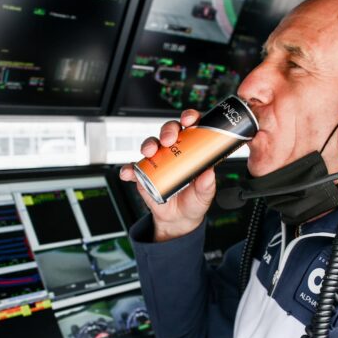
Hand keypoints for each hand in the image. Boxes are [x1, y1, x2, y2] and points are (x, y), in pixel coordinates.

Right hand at [120, 109, 215, 241]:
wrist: (178, 219)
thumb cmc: (194, 201)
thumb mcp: (204, 195)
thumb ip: (206, 185)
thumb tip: (209, 173)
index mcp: (192, 150)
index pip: (192, 127)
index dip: (190, 118)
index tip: (189, 120)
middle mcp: (174, 151)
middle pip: (169, 131)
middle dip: (167, 131)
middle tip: (168, 140)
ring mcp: (158, 161)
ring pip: (151, 145)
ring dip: (148, 145)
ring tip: (150, 153)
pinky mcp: (144, 173)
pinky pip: (134, 168)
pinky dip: (129, 169)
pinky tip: (129, 172)